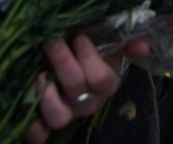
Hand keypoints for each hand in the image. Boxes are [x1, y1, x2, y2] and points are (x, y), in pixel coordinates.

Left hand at [26, 35, 148, 142]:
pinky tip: (29, 102)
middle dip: (63, 62)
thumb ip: (125, 43)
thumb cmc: (84, 47)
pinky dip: (33, 124)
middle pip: (78, 90)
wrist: (58, 60)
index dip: (90, 59)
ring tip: (40, 74)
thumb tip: (143, 48)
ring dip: (48, 96)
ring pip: (60, 117)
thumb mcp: (105, 42)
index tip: (79, 38)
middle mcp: (86, 102)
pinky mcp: (43, 123)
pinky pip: (39, 134)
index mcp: (104, 85)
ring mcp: (65, 113)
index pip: (101, 79)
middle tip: (52, 41)